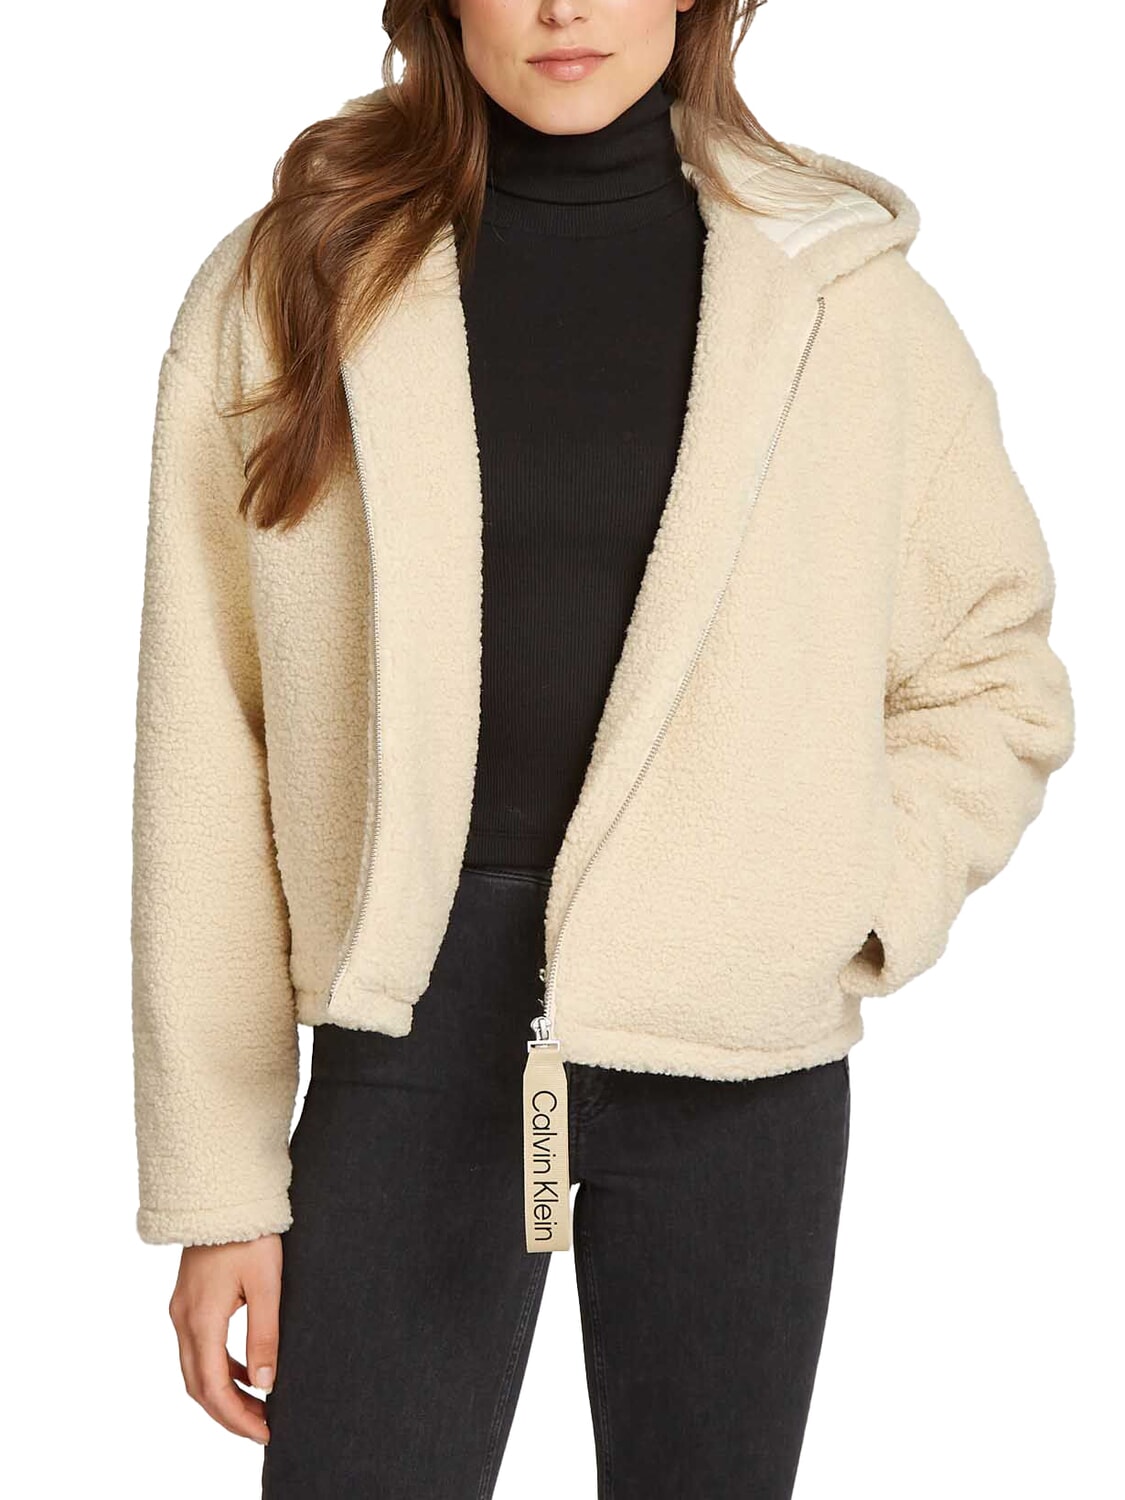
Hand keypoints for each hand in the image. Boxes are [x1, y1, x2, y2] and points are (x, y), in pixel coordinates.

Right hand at [168, 1233, 282, 1444]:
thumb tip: (265, 1384)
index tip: (265, 1432)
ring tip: (258, 1406)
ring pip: (196, 1368)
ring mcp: (182, 1309)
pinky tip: (247, 1370)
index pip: (213, 1388)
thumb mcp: (267, 1284)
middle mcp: (183, 1319)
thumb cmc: (250, 1233)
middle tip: (263, 1428)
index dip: (237, 1417)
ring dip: (223, 1392)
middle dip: (229, 1413)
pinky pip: (200, 1346)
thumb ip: (264, 1335)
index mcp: (201, 1320)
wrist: (224, 1192)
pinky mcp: (189, 1298)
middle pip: (199, 1386)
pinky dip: (221, 1366)